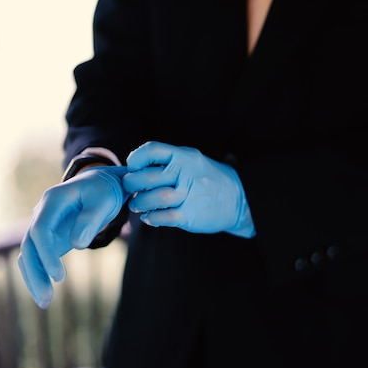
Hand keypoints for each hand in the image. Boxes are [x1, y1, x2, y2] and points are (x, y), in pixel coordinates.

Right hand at [18, 166, 127, 307]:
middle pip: (29, 245)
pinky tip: (44, 294)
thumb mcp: (104, 201)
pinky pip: (38, 258)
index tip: (59, 277)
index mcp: (53, 200)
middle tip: (46, 299)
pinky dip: (39, 274)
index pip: (41, 230)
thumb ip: (91, 220)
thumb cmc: (104, 192)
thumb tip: (78, 245)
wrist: (101, 185)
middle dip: (35, 272)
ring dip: (34, 278)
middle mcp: (42, 213)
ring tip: (44, 303)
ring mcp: (43, 226)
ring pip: (29, 254)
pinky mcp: (49, 238)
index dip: (47, 254)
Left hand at [123, 141, 254, 237]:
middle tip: (130, 188)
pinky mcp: (191, 215)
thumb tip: (135, 169)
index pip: (152, 150)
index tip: (132, 167)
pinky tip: (149, 217)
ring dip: (140, 203)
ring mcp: (189, 195)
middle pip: (148, 177)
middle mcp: (186, 174)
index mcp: (184, 157)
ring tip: (137, 205)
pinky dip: (151, 218)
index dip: (136, 159)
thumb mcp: (192, 161)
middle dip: (132, 183)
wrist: (238, 198)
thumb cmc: (208, 179)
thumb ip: (167, 162)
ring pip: (154, 198)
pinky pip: (164, 217)